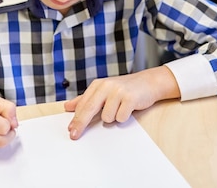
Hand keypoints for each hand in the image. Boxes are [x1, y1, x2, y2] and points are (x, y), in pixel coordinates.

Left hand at [64, 67, 179, 139]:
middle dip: (81, 124)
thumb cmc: (125, 89)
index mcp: (98, 84)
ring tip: (120, 108)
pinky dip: (124, 117)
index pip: (83, 104)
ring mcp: (118, 91)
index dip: (76, 118)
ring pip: (107, 117)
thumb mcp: (104, 91)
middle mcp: (107, 86)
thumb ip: (86, 99)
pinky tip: (128, 108)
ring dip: (113, 118)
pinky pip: (121, 118)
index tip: (70, 130)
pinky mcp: (130, 98)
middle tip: (74, 135)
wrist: (149, 82)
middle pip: (90, 109)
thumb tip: (67, 107)